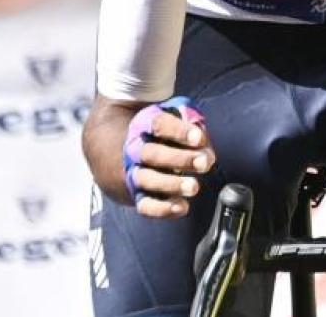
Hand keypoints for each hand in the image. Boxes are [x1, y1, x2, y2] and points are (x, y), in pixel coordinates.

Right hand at [122, 99, 216, 217]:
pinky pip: (145, 205)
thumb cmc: (160, 133)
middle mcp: (135, 149)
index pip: (158, 124)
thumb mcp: (172, 116)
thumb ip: (189, 121)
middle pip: (151, 153)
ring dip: (172, 184)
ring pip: (147, 180)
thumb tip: (202, 137)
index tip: (199, 138)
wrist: (121, 151)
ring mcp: (134, 173)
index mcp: (144, 124)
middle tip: (204, 163)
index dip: (179, 131)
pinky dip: (163, 209)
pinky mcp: (138, 196)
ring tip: (193, 187)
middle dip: (180, 158)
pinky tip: (182, 207)